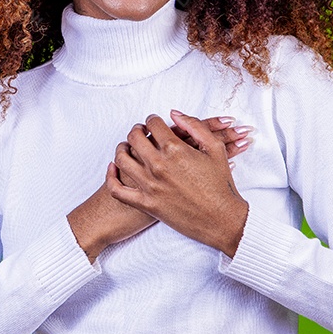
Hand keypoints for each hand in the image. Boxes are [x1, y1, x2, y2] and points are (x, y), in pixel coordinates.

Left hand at [110, 110, 249, 256]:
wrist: (222, 219)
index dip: (153, 119)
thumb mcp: (215, 148)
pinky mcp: (146, 204)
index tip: (154, 122)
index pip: (153, 124)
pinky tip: (114, 168)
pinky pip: (117, 189)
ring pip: (121, 159)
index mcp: (175, 150)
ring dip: (122, 148)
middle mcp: (159, 166)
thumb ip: (195, 126)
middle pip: (134, 137)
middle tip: (141, 132)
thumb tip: (174, 113)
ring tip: (128, 147)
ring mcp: (150, 186)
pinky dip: (110, 176)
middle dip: (137, 130)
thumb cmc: (221, 184)